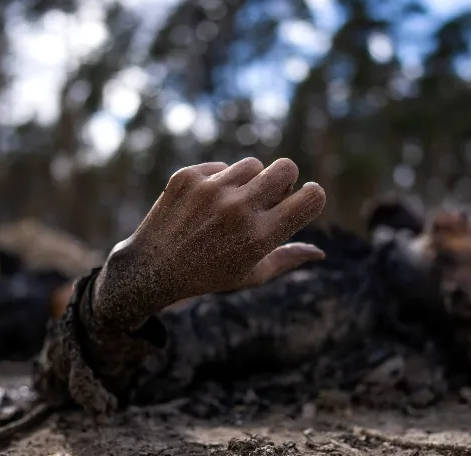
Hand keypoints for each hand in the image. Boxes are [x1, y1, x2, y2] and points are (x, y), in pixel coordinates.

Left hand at [93, 157, 325, 329]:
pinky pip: (222, 167)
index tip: (303, 199)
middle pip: (286, 167)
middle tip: (269, 195)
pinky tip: (204, 206)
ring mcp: (211, 190)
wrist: (150, 269)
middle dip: (285, 178)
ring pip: (252, 165)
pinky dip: (219, 182)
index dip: (313, 195)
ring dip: (249, 181)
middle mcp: (238, 210)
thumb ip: (288, 259)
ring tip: (230, 206)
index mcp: (260, 237)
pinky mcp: (188, 177)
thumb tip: (320, 253)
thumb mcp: (251, 275)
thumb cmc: (209, 275)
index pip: (311, 198)